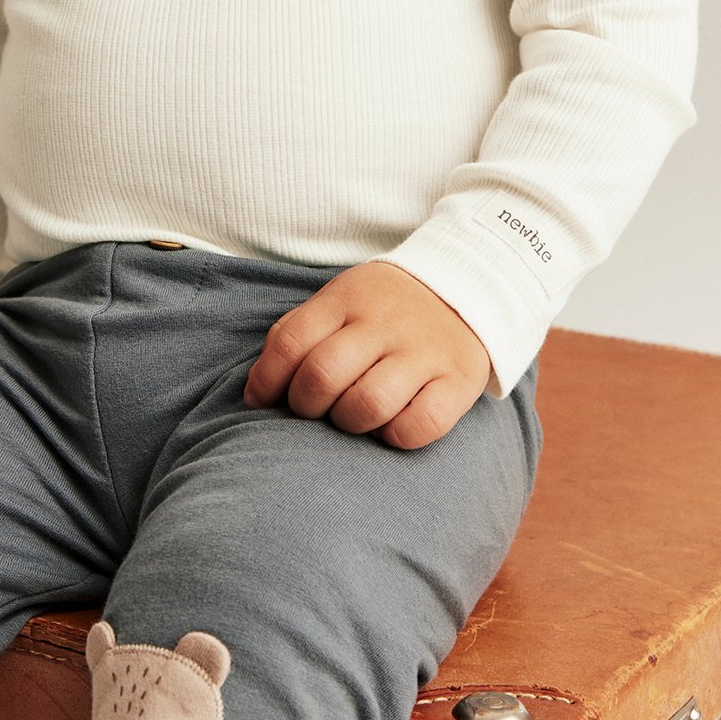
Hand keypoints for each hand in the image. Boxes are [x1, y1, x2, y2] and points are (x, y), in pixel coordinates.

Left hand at [241, 260, 492, 449]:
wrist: (465, 283)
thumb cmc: (382, 308)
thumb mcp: (338, 302)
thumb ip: (295, 336)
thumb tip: (255, 393)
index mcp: (347, 300)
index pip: (291, 341)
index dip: (267, 379)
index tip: (262, 400)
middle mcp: (384, 324)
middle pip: (324, 374)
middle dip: (305, 405)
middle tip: (313, 409)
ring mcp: (424, 352)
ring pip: (369, 403)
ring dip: (349, 421)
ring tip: (351, 417)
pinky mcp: (458, 381)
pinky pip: (421, 425)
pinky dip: (396, 436)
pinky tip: (390, 425)